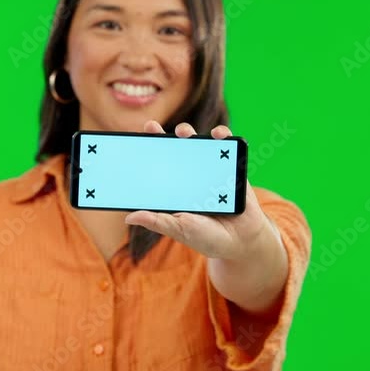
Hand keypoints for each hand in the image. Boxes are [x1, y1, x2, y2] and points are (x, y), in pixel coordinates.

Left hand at [123, 120, 275, 262]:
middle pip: (174, 149)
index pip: (158, 164)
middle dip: (161, 136)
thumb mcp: (179, 229)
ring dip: (187, 132)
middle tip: (152, 128)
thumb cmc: (207, 238)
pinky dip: (223, 136)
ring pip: (197, 143)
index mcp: (176, 187)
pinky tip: (218, 135)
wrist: (241, 242)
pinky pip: (227, 147)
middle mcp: (190, 175)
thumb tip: (129, 217)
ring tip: (183, 133)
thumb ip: (157, 221)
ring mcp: (210, 169)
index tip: (133, 139)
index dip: (146, 150)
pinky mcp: (231, 167)